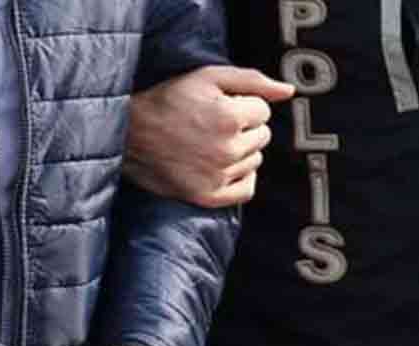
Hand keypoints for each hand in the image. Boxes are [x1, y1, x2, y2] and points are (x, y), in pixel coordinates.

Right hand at [124, 66, 293, 208]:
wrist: (129, 135)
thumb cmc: (168, 101)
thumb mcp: (207, 77)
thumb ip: (252, 80)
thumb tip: (288, 92)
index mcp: (230, 117)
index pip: (263, 111)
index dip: (243, 105)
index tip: (219, 106)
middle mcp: (227, 150)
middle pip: (262, 136)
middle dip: (244, 127)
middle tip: (213, 124)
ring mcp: (218, 176)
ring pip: (255, 161)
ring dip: (241, 151)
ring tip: (211, 143)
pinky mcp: (208, 196)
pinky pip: (246, 189)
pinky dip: (241, 177)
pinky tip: (223, 166)